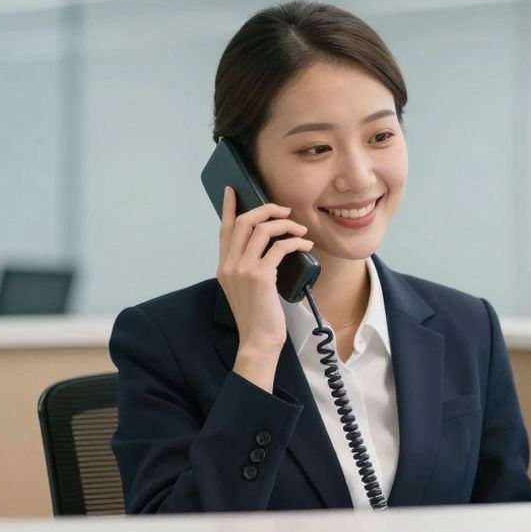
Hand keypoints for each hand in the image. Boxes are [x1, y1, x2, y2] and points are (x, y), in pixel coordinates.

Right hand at [216, 187, 312, 381]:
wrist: (258, 341)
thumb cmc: (257, 317)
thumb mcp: (245, 289)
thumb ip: (248, 268)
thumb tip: (269, 247)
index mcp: (224, 267)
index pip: (224, 230)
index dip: (229, 208)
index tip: (232, 191)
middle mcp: (230, 265)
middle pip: (244, 222)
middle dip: (266, 210)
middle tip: (284, 210)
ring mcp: (243, 270)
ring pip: (262, 230)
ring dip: (285, 224)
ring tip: (300, 230)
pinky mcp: (260, 277)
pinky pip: (280, 248)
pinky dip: (295, 242)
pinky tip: (305, 245)